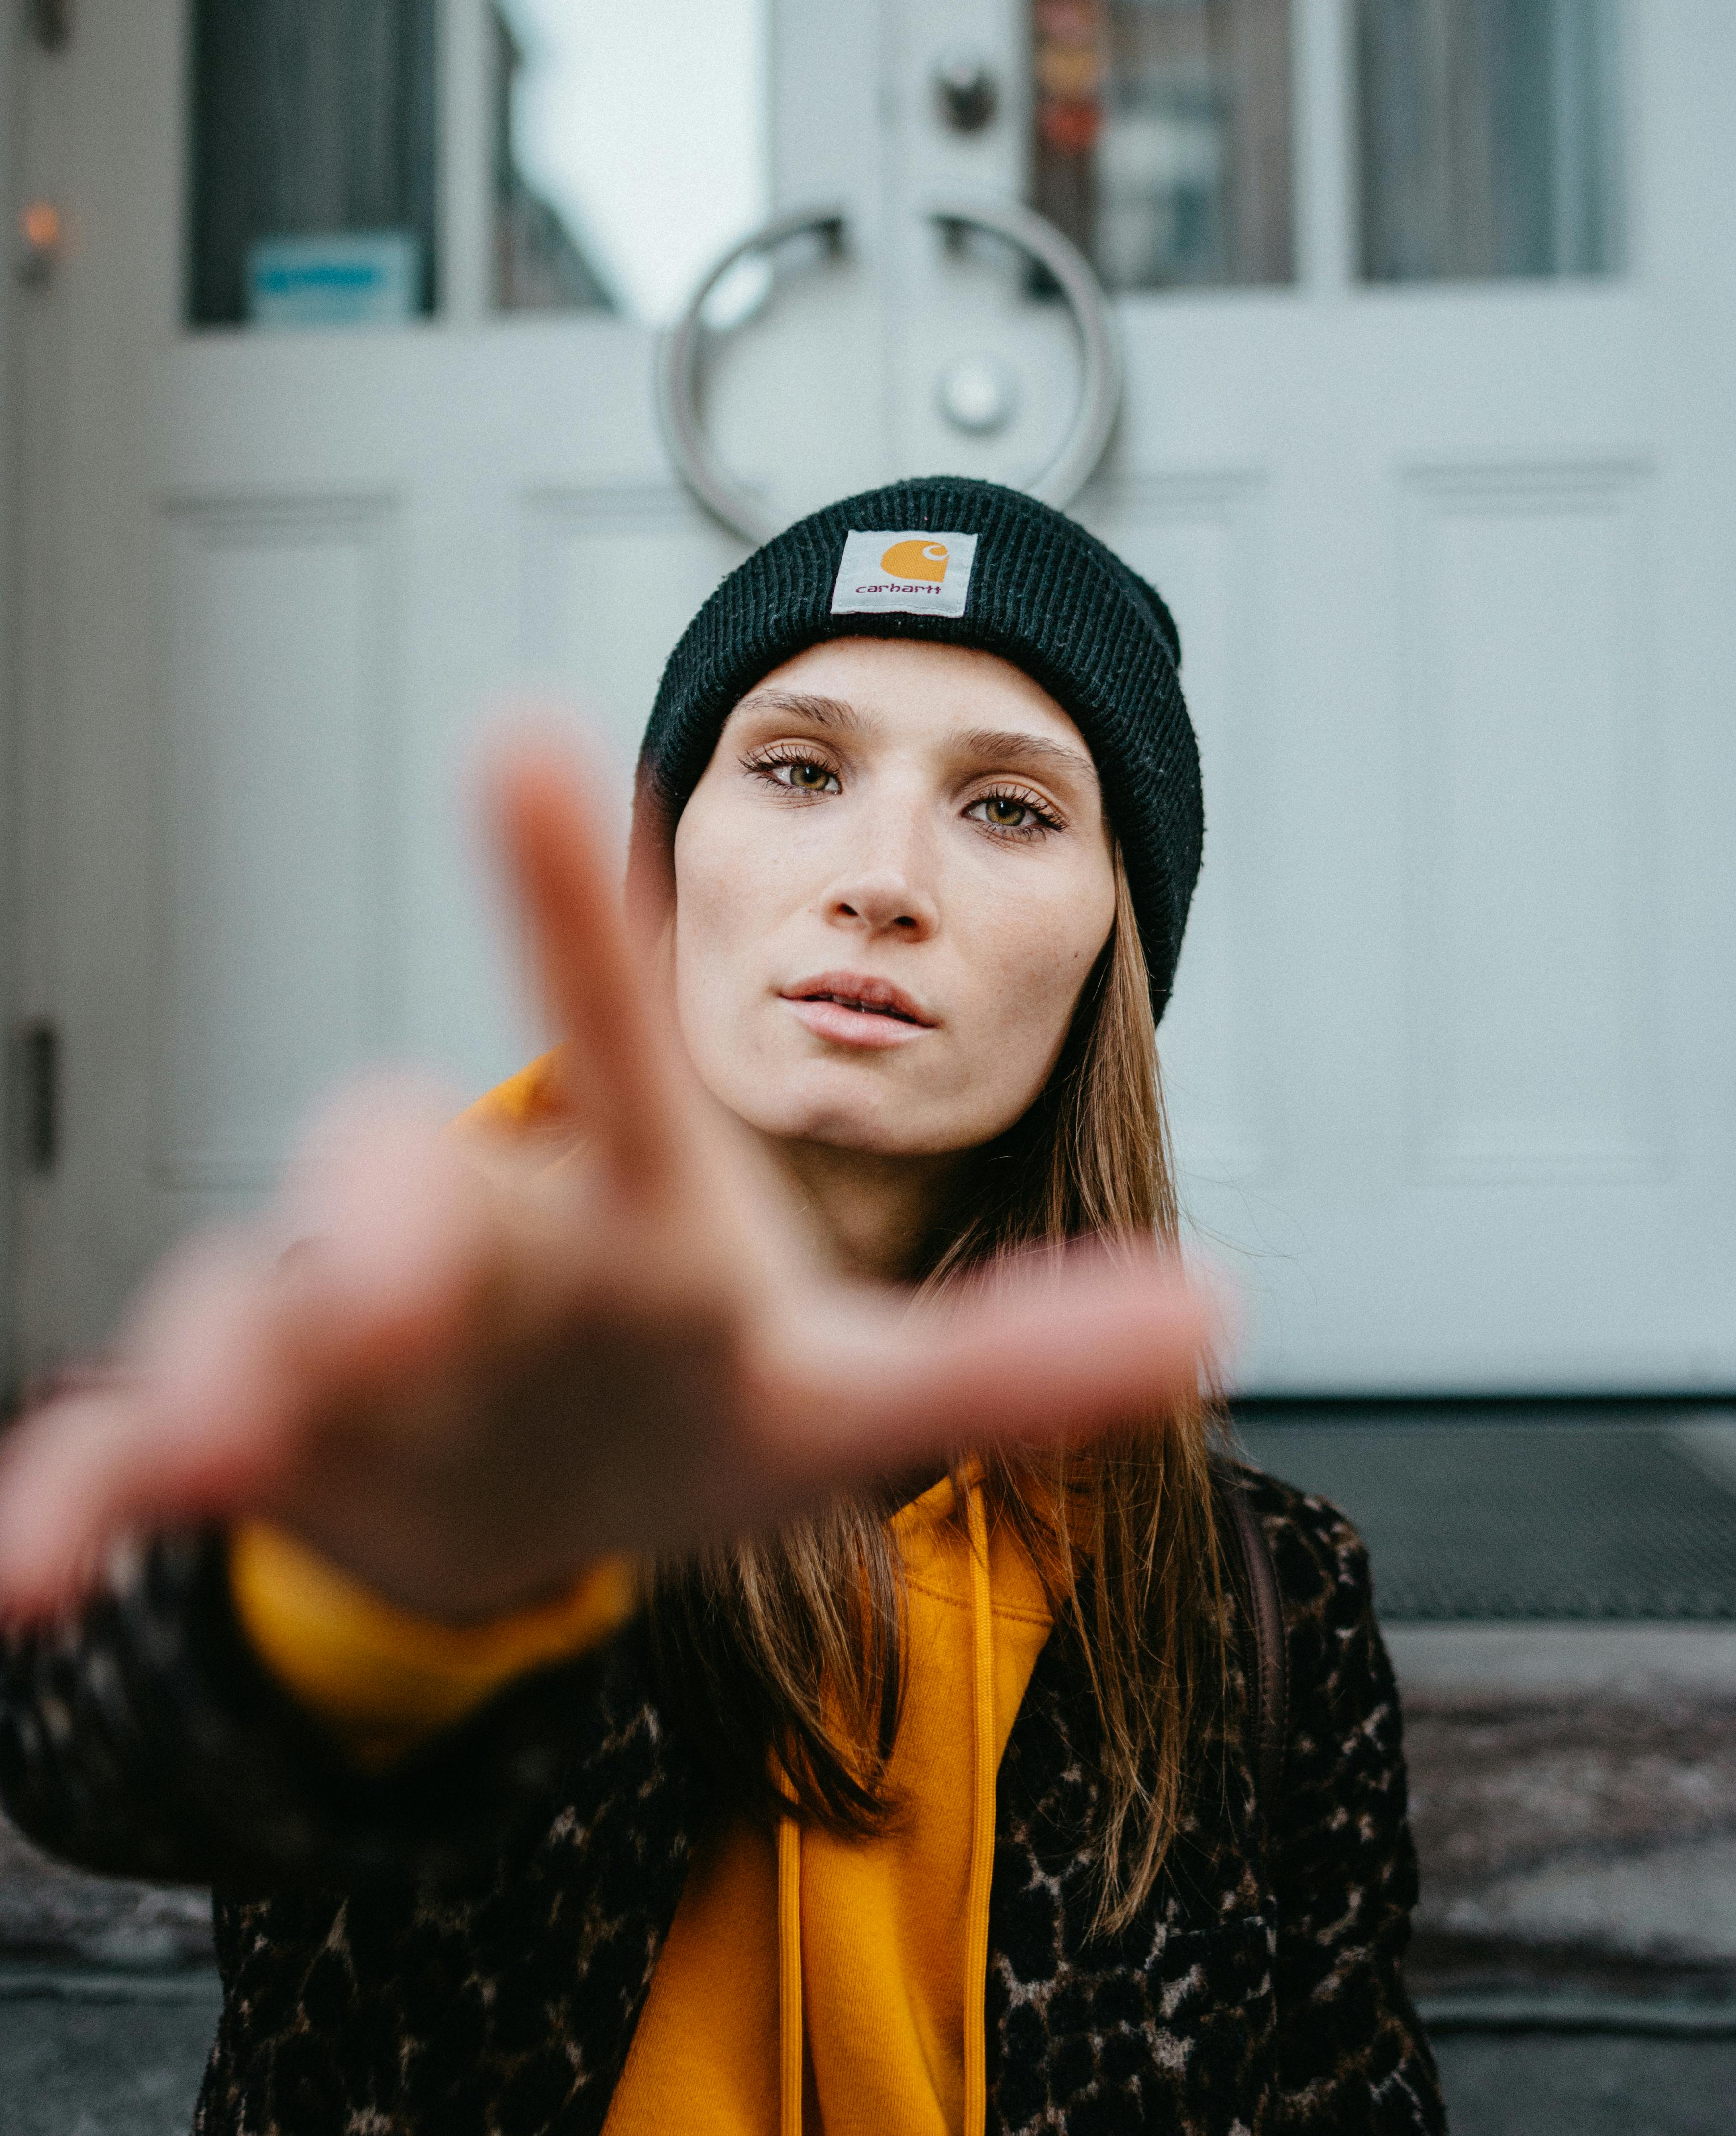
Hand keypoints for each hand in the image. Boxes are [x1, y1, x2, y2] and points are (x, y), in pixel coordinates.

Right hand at [0, 744, 1220, 1623]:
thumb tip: (1223, 1309)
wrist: (549, 1499)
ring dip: (227, 1361)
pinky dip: (71, 1506)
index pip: (616, 1045)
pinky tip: (18, 1573)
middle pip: (396, 1178)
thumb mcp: (863, 1402)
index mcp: (622, 1214)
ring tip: (211, 1442)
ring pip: (255, 1309)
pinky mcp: (253, 1437)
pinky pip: (130, 1455)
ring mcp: (342, 1336)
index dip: (571, 897)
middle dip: (379, 1206)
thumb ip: (1024, 1359)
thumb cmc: (696, 1402)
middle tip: (394, 1256)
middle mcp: (469, 1241)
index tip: (521, 725)